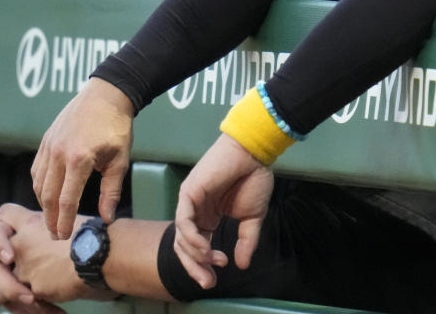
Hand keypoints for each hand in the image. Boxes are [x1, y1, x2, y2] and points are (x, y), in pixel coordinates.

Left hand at [0, 204, 108, 308]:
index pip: (5, 214)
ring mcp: (25, 268)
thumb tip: (59, 239)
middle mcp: (23, 244)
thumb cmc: (99, 234)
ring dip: (0, 289)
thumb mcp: (74, 221)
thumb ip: (57, 229)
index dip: (5, 224)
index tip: (9, 232)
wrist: (106, 253)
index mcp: (33, 222)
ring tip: (5, 297)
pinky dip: (27, 306)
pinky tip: (42, 307)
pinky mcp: (33, 289)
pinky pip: (19, 301)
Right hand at [32, 77, 134, 238]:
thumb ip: (111, 191)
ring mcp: (48, 146)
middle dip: (50, 219)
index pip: (66, 200)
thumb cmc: (117, 128)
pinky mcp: (45, 141)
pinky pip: (36, 170)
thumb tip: (107, 218)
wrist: (106, 96)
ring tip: (53, 219)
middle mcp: (58, 154)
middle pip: (47, 196)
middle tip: (56, 235)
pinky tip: (48, 196)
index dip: (64, 221)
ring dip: (43, 204)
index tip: (64, 237)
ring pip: (38, 184)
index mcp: (79, 159)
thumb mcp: (120, 161)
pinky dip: (40, 186)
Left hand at [174, 133, 273, 289]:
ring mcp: (189, 203)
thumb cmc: (253, 179)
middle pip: (185, 247)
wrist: (253, 154)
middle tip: (208, 282)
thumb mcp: (253, 217)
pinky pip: (184, 221)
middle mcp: (196, 212)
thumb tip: (242, 265)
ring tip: (214, 261)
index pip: (199, 247)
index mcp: (209, 217)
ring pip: (181, 237)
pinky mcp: (188, 193)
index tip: (216, 278)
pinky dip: (192, 238)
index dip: (204, 266)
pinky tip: (205, 247)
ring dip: (195, 255)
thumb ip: (246, 240)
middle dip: (194, 267)